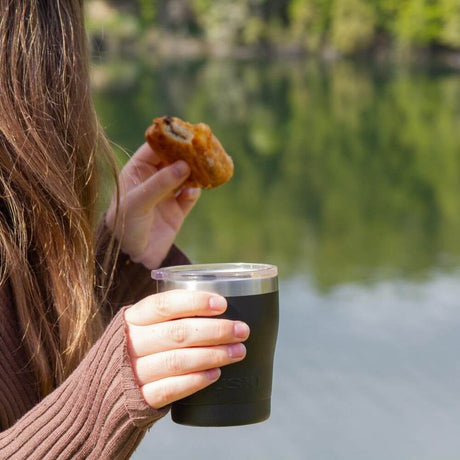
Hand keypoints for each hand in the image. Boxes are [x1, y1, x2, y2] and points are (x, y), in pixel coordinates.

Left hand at [105, 143, 200, 268]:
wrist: (132, 258)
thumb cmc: (125, 225)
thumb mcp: (138, 202)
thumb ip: (160, 183)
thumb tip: (184, 165)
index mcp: (137, 171)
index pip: (155, 149)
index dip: (170, 140)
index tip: (186, 133)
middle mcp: (153, 180)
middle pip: (174, 160)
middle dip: (188, 154)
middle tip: (203, 147)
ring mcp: (166, 194)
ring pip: (186, 176)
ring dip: (196, 171)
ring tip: (206, 166)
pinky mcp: (178, 210)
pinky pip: (190, 195)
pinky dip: (195, 191)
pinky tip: (193, 192)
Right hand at [124, 290, 249, 408]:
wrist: (100, 393)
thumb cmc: (136, 350)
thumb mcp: (142, 327)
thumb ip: (169, 317)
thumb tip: (219, 306)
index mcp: (132, 319)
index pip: (163, 305)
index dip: (194, 303)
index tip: (223, 304)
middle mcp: (131, 344)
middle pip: (177, 333)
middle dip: (215, 330)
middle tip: (242, 330)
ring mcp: (133, 373)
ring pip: (177, 361)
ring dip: (213, 355)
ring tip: (238, 352)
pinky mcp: (139, 399)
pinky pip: (170, 390)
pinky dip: (195, 381)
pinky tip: (216, 374)